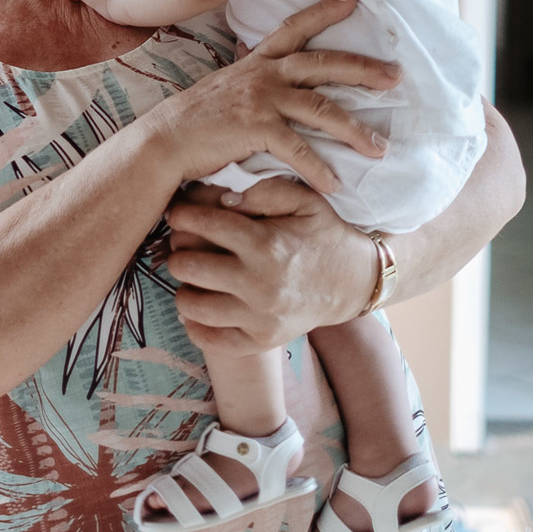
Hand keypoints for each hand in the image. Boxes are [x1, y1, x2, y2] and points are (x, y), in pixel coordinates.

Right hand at [147, 0, 400, 195]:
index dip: (324, 12)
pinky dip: (319, 168)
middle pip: (322, 64)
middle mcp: (263, 74)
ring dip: (354, 130)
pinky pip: (298, 148)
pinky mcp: (256, 128)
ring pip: (320, 108)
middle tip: (396, 76)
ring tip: (380, 149)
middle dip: (362, 69)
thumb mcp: (225, 89)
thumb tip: (267, 75)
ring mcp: (260, 99)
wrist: (163, 142)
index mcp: (256, 62)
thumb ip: (251, 81)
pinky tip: (336, 185)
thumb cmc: (194, 121)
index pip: (294, 28)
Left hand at [165, 175, 377, 354]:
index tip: (178, 213)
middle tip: (184, 244)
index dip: (182, 214)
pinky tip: (200, 305)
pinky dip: (195, 324)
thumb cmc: (322, 234)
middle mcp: (259, 284)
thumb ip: (263, 190)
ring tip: (194, 276)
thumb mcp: (303, 199)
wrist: (354, 282)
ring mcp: (259, 318)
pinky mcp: (261, 341)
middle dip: (178, 250)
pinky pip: (210, 340)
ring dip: (184, 287)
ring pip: (191, 305)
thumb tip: (221, 198)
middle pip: (187, 266)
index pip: (204, 225)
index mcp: (266, 244)